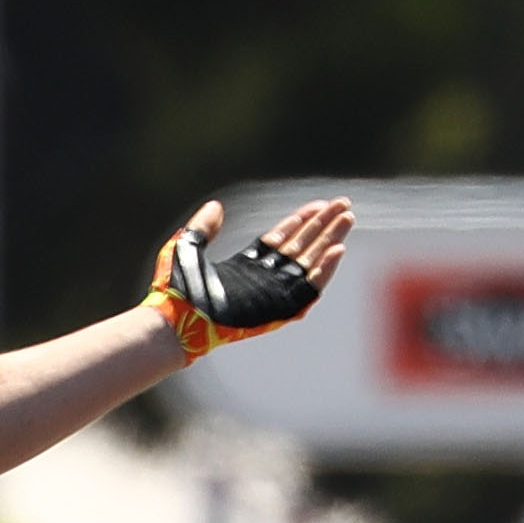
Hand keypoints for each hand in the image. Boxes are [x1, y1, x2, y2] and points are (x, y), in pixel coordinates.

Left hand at [144, 197, 353, 358]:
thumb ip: (202, 227)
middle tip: (344, 205)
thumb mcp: (187, 247)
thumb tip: (215, 206)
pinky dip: (324, 271)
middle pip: (302, 247)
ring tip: (348, 219)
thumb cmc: (176, 290)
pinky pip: (308, 289)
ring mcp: (272, 294)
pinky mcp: (278, 308)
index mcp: (246, 266)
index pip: (282, 239)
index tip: (319, 204)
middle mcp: (263, 280)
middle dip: (323, 226)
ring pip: (310, 264)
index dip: (301, 221)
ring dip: (330, 241)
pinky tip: (339, 250)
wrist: (176, 318)